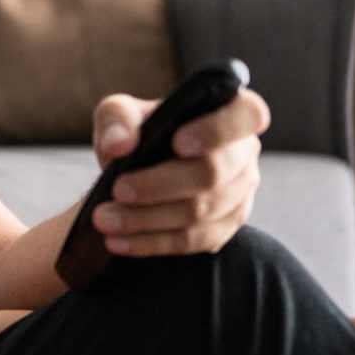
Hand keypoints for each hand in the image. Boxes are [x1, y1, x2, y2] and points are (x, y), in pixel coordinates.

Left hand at [84, 89, 266, 255]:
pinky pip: (193, 241)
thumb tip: (120, 145)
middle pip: (213, 173)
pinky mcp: (225, 227)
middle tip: (118, 190)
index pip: (249, 114)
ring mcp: (240, 194)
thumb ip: (117, 120)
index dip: (217, 130)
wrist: (137, 169)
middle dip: (160, 185)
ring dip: (147, 219)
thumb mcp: (120, 113)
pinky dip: (151, 242)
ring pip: (201, 213)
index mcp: (230, 112)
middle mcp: (244, 153)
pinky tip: (117, 240)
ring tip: (105, 219)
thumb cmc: (138, 132)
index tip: (178, 143)